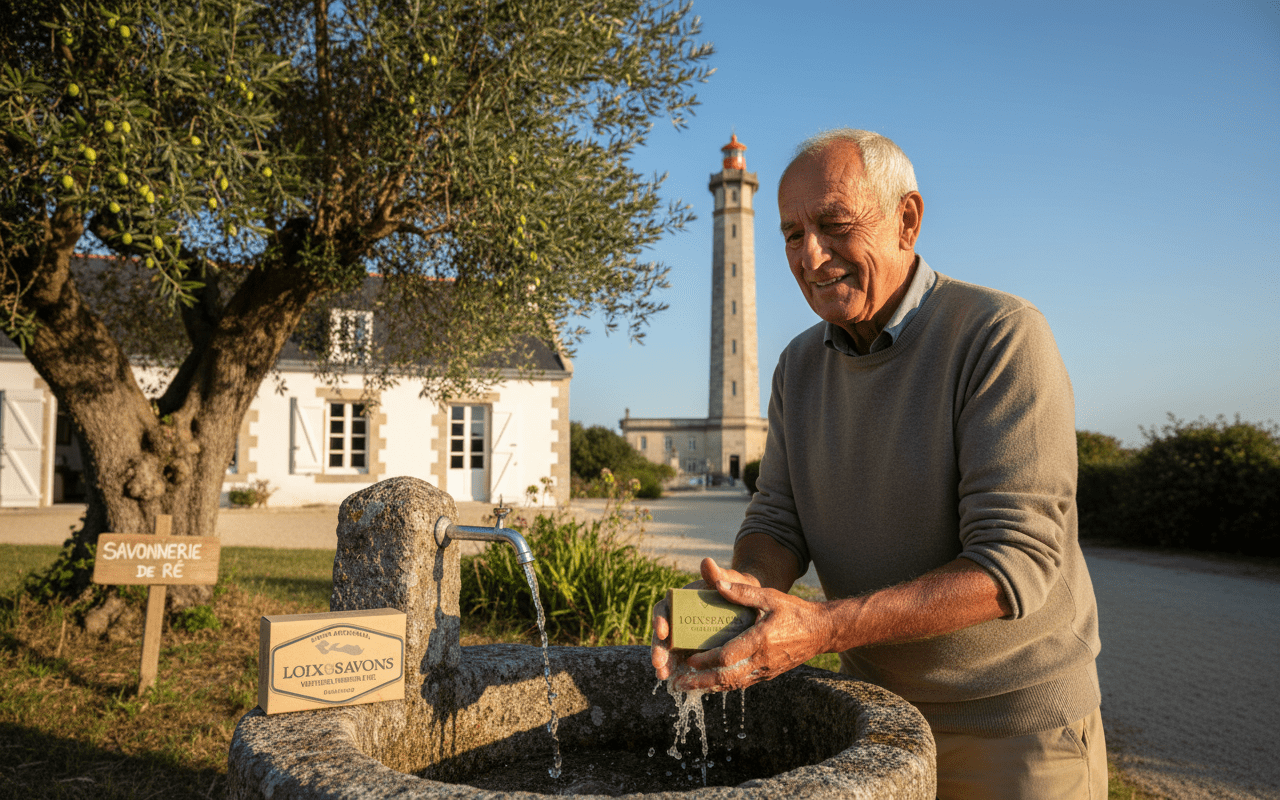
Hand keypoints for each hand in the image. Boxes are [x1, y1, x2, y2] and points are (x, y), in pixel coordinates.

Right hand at [651, 558, 760, 680]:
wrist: (749, 603)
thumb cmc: (736, 588)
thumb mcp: (730, 580)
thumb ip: (718, 575)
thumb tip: (707, 562)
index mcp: (681, 600)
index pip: (664, 609)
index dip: (659, 620)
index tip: (663, 630)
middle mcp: (679, 618)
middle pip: (662, 634)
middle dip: (658, 648)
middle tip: (659, 663)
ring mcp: (685, 636)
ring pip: (669, 650)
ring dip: (665, 664)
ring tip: (665, 676)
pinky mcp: (693, 650)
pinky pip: (683, 662)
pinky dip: (680, 672)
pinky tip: (678, 683)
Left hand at [675, 573, 832, 691]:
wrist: (820, 631)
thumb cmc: (795, 612)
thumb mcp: (770, 597)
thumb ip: (743, 593)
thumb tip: (717, 584)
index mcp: (761, 640)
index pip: (728, 655)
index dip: (706, 660)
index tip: (689, 659)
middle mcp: (762, 660)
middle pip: (727, 677)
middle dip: (701, 682)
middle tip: (680, 683)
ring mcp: (765, 670)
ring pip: (733, 684)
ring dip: (710, 687)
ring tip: (688, 687)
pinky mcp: (768, 674)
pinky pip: (743, 683)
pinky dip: (724, 685)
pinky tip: (711, 684)